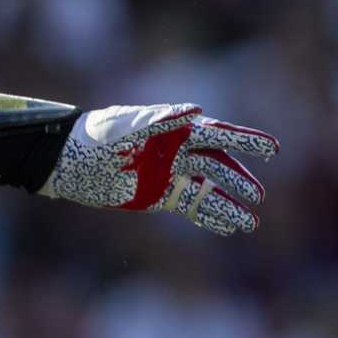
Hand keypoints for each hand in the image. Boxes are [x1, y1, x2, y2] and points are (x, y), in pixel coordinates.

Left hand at [40, 104, 278, 234]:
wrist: (66, 162)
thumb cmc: (94, 137)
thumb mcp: (124, 126)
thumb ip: (160, 118)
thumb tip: (197, 109)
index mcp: (174, 131)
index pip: (217, 135)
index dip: (245, 140)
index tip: (272, 148)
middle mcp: (177, 152)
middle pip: (217, 166)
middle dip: (239, 179)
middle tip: (258, 195)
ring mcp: (169, 175)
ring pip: (207, 191)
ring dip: (229, 205)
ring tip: (249, 223)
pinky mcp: (157, 196)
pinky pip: (190, 207)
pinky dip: (209, 217)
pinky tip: (227, 227)